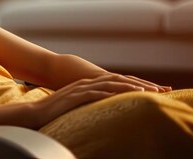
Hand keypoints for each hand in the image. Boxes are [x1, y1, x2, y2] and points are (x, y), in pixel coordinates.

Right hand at [32, 73, 169, 127]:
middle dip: (138, 82)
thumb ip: (88, 103)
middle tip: (157, 88)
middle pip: (117, 79)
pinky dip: (110, 93)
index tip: (152, 88)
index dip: (134, 83)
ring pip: (109, 84)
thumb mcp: (76, 105)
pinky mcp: (75, 96)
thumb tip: (102, 109)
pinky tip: (122, 95)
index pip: (115, 81)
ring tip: (145, 90)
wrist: (35, 112)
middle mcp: (86, 83)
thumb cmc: (54, 112)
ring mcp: (81, 88)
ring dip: (128, 86)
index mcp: (87, 84)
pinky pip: (96, 93)